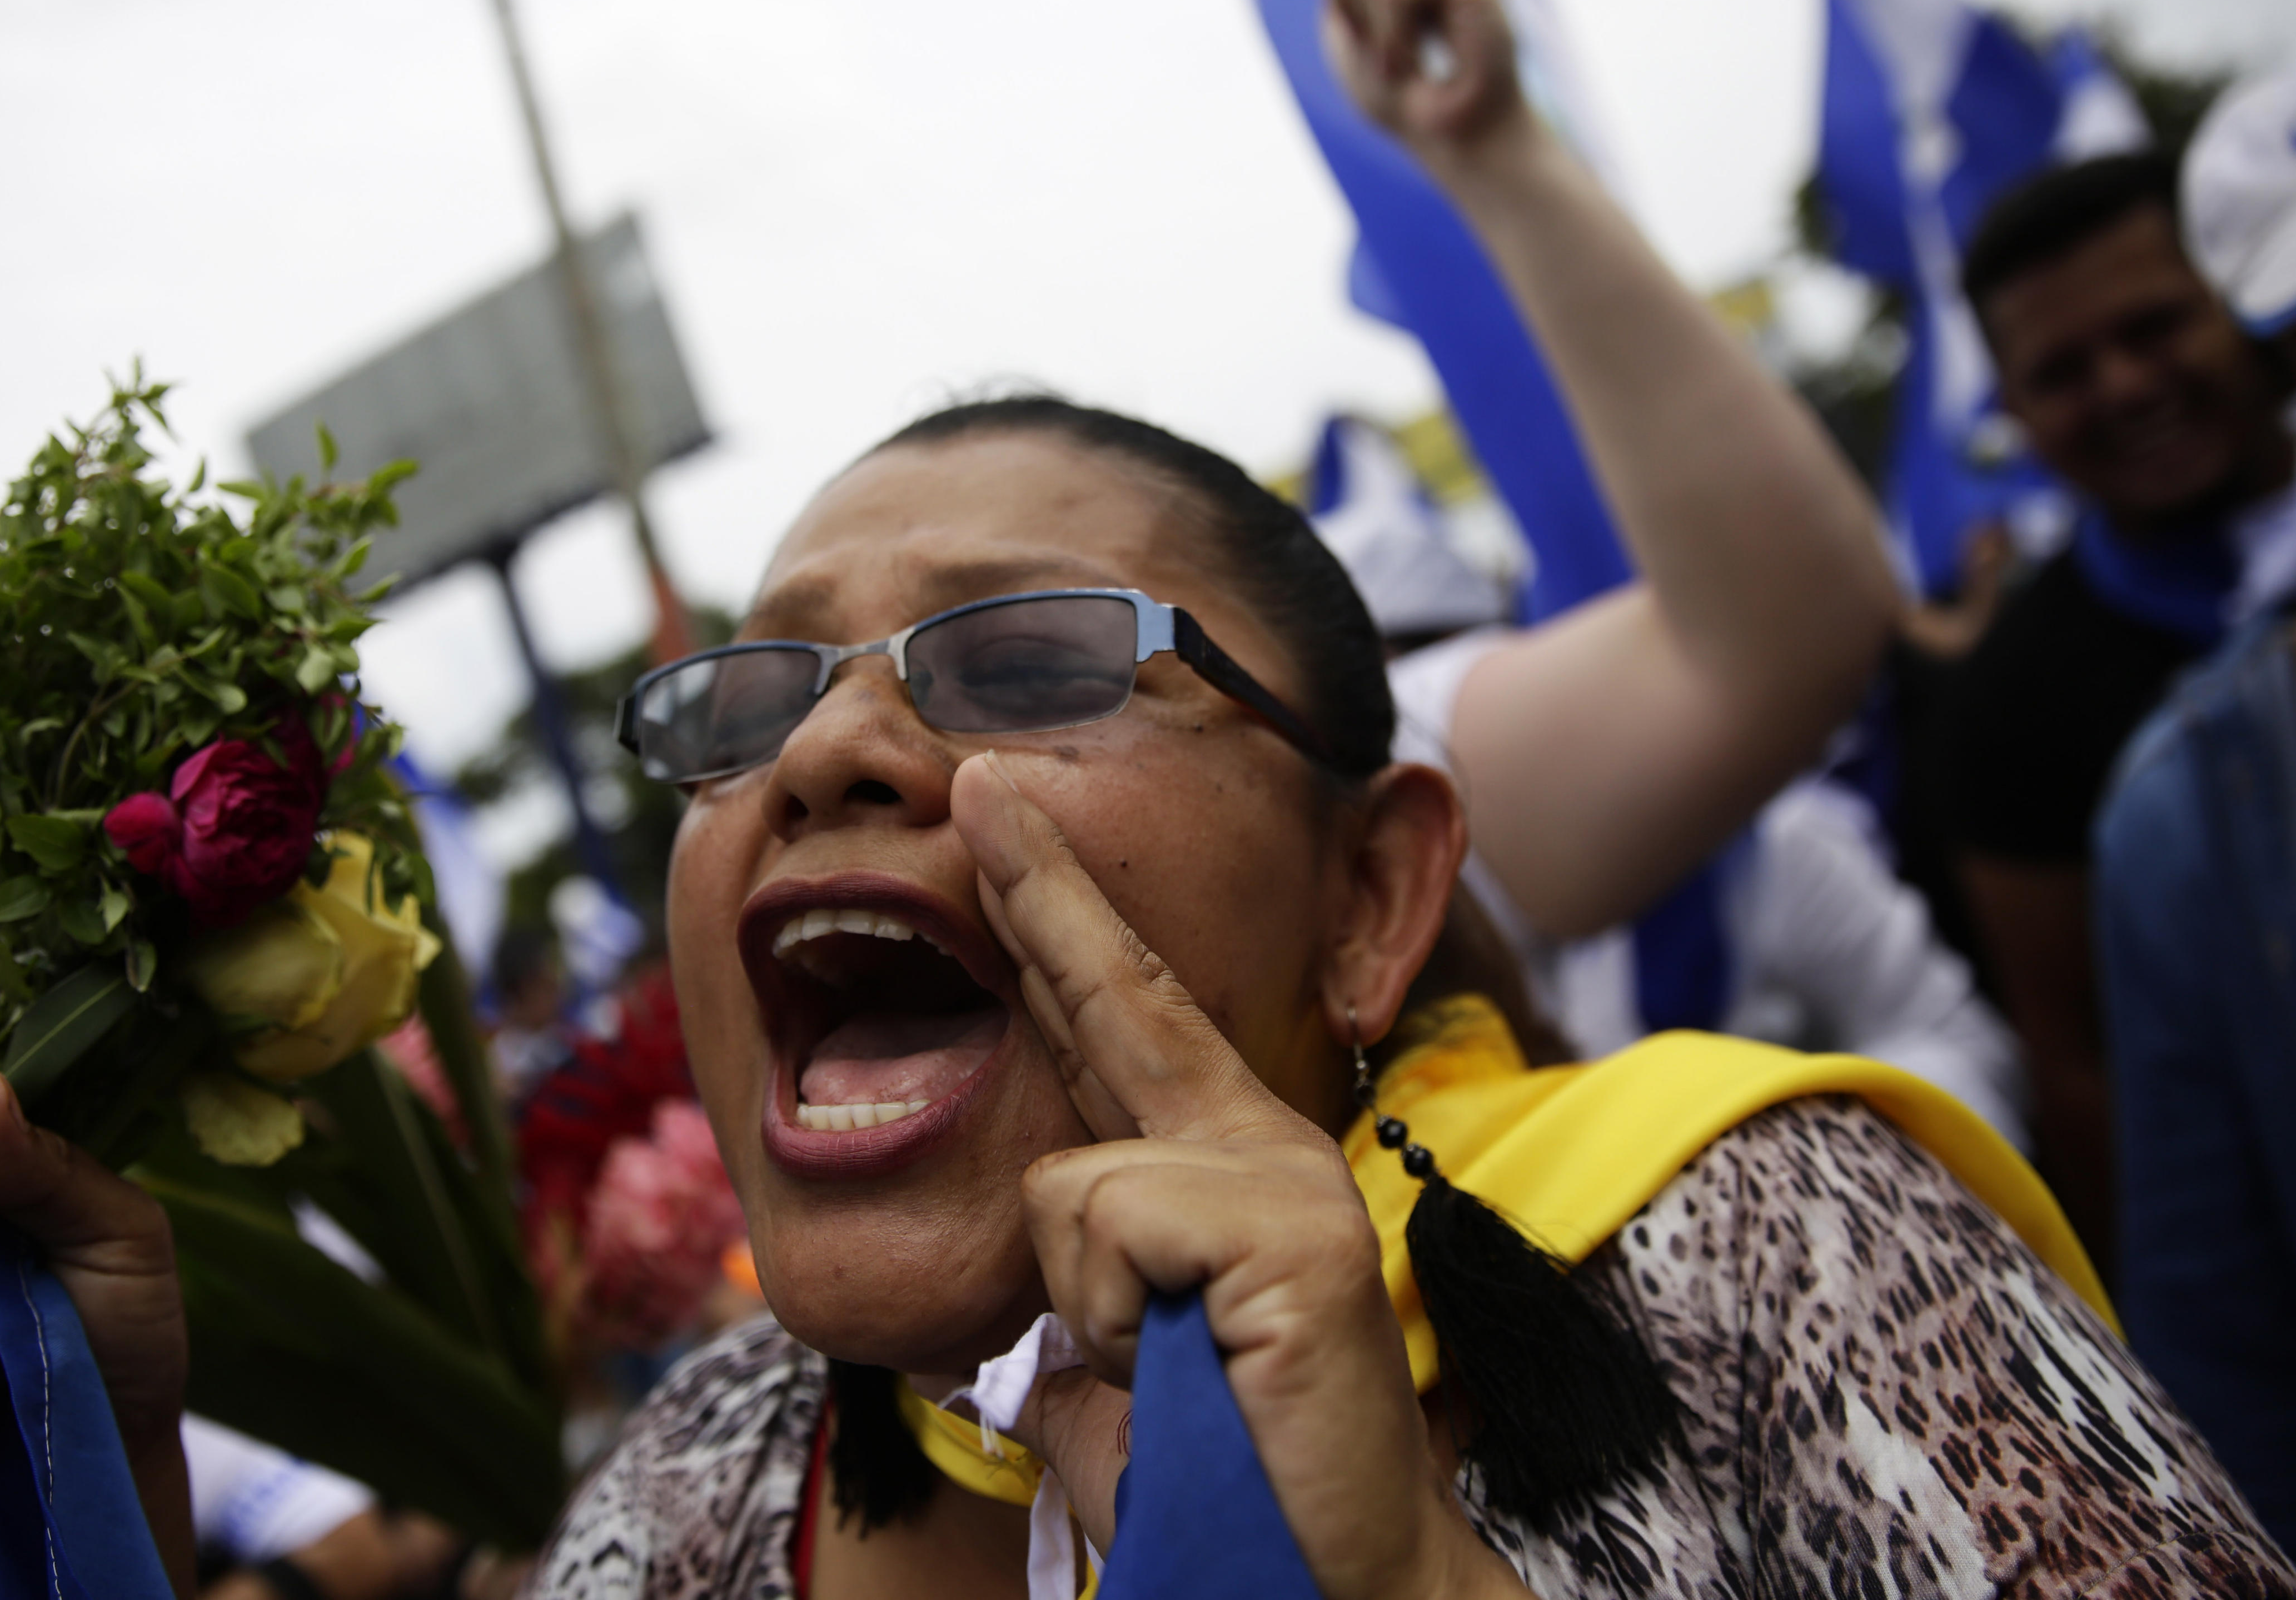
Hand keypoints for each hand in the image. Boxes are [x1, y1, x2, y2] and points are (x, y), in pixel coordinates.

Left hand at [952, 753, 1524, 1599]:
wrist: (1321, 1579)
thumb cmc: (1214, 1482)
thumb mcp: (1117, 1357)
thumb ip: (1087, 1278)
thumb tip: (1044, 1256)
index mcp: (1223, 1166)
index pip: (1116, 1014)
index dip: (1051, 910)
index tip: (993, 813)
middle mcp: (1261, 1147)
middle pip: (1120, 992)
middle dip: (1037, 883)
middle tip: (974, 776)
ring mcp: (1283, 1181)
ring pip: (1074, 1178)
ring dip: (1085, 1302)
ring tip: (1160, 1371)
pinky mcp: (1289, 1230)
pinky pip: (1109, 1226)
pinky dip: (1115, 1316)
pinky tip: (1186, 1363)